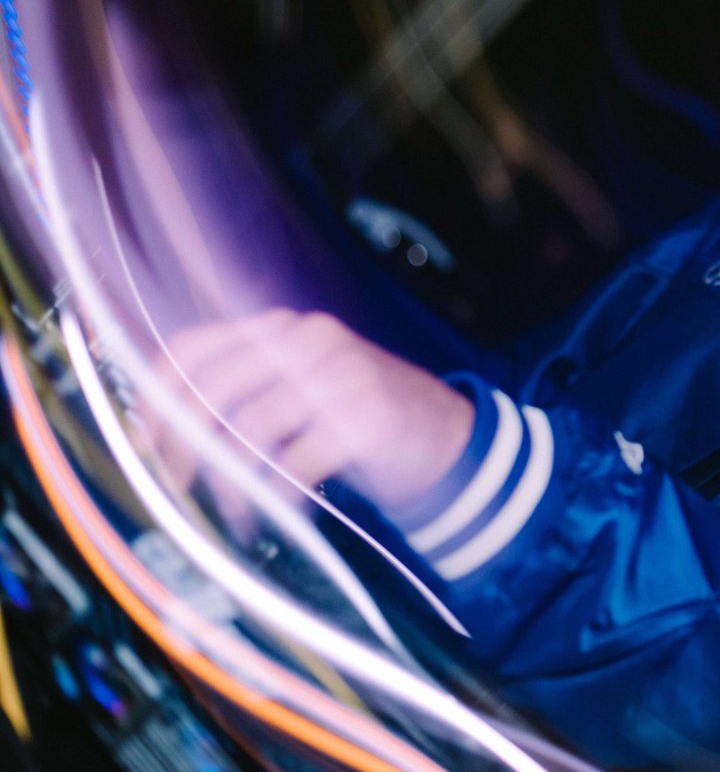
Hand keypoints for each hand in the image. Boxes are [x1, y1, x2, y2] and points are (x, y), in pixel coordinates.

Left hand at [152, 309, 474, 518]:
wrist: (446, 438)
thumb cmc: (359, 420)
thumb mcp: (301, 390)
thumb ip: (245, 392)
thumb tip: (161, 432)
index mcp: (285, 329)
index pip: (193, 348)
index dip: (157, 399)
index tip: (149, 447)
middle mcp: (311, 339)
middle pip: (214, 387)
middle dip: (186, 448)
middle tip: (181, 489)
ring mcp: (342, 374)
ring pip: (251, 428)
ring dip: (232, 482)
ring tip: (237, 512)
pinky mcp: (366, 416)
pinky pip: (297, 461)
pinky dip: (279, 495)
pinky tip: (284, 513)